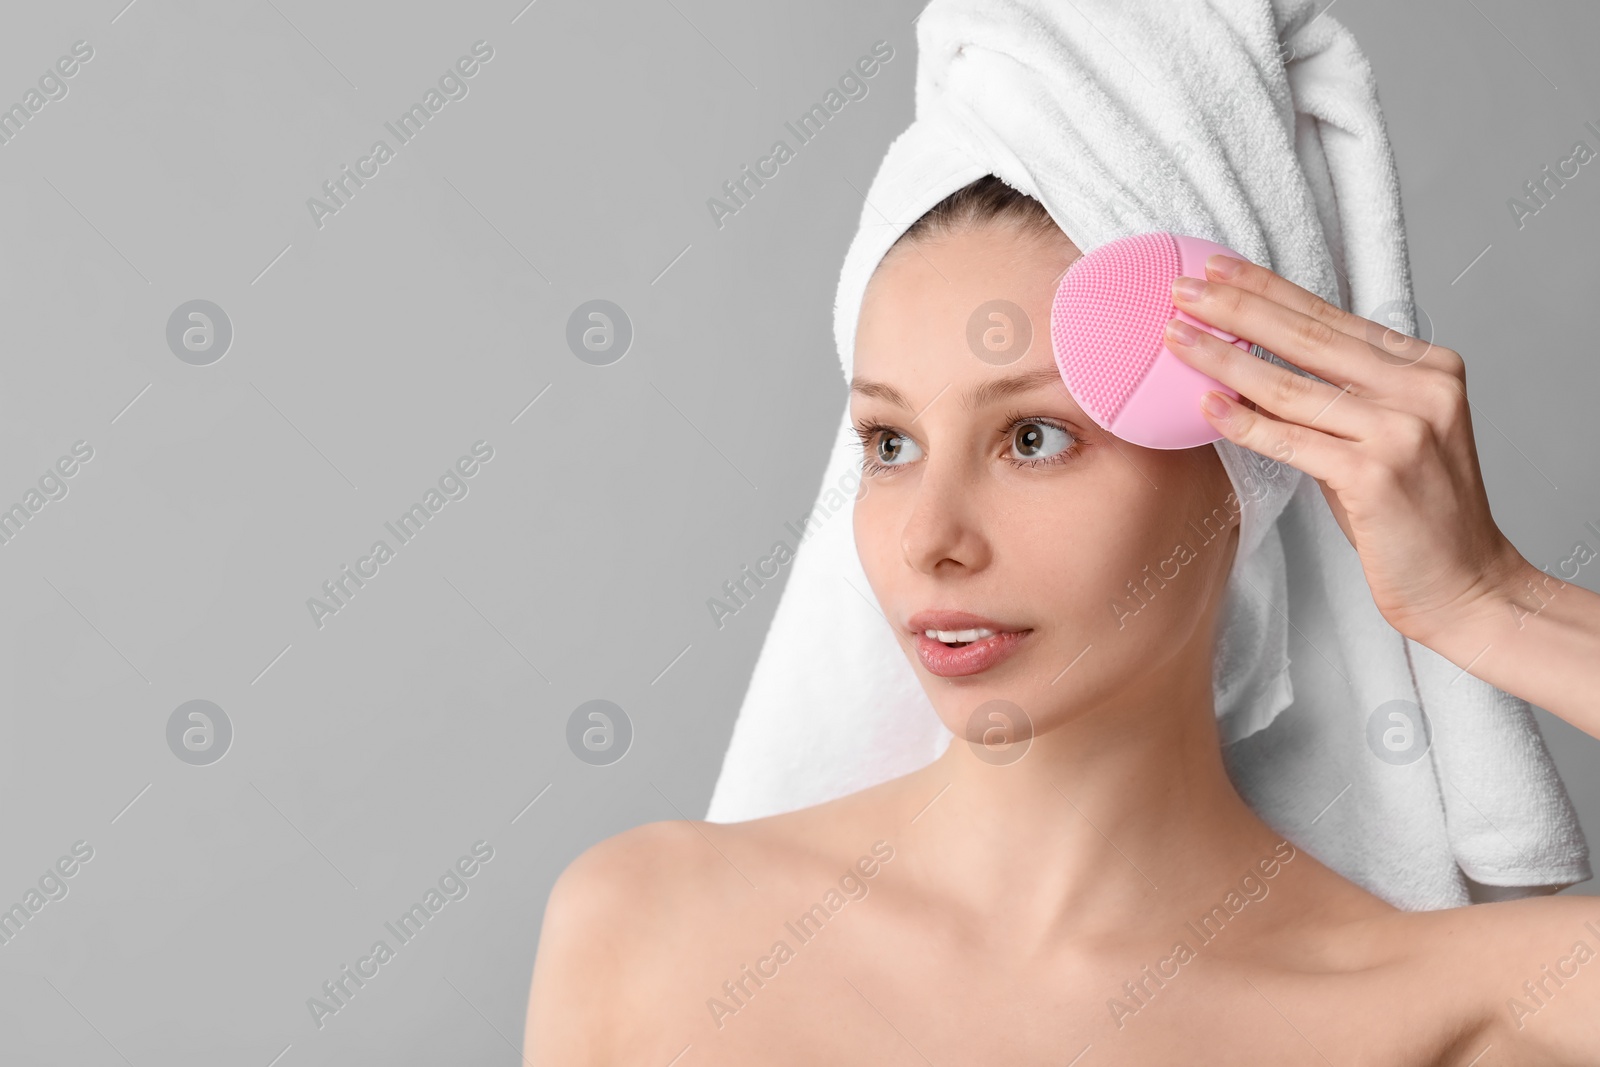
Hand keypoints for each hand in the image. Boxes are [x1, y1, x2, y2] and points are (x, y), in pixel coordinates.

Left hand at [1161, 254, 1526, 647]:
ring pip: (1290, 386)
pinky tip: (1206, 405)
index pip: (1330, 318)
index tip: (1216, 268)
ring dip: (1224, 360)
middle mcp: (1421, 387)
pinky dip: (1244, 423)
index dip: (1268, 289)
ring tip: (1176, 339)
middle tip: (1182, 289)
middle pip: (1307, 338)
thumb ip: (1337, 397)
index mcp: (1427, 367)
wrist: (1465, 584)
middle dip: (1236, 309)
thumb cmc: (1412, 514)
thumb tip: (1256, 365)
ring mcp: (1402, 429)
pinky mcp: (1376, 474)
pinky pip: (1291, 440)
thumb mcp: (1384, 435)